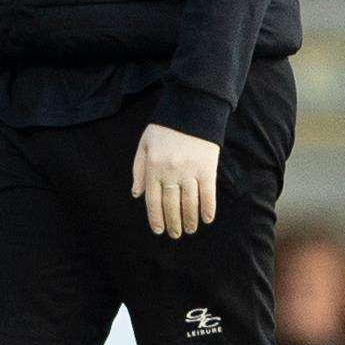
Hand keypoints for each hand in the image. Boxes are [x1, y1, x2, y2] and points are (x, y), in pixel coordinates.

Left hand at [131, 123, 218, 238]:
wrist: (190, 110)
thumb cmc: (164, 129)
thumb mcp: (144, 145)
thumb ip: (138, 170)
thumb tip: (136, 194)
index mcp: (153, 166)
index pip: (152, 199)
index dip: (155, 217)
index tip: (158, 230)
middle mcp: (170, 171)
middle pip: (170, 204)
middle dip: (173, 222)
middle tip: (175, 234)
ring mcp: (189, 171)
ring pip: (189, 203)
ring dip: (189, 219)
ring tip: (189, 230)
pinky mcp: (207, 169)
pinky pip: (208, 194)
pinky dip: (207, 209)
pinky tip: (206, 219)